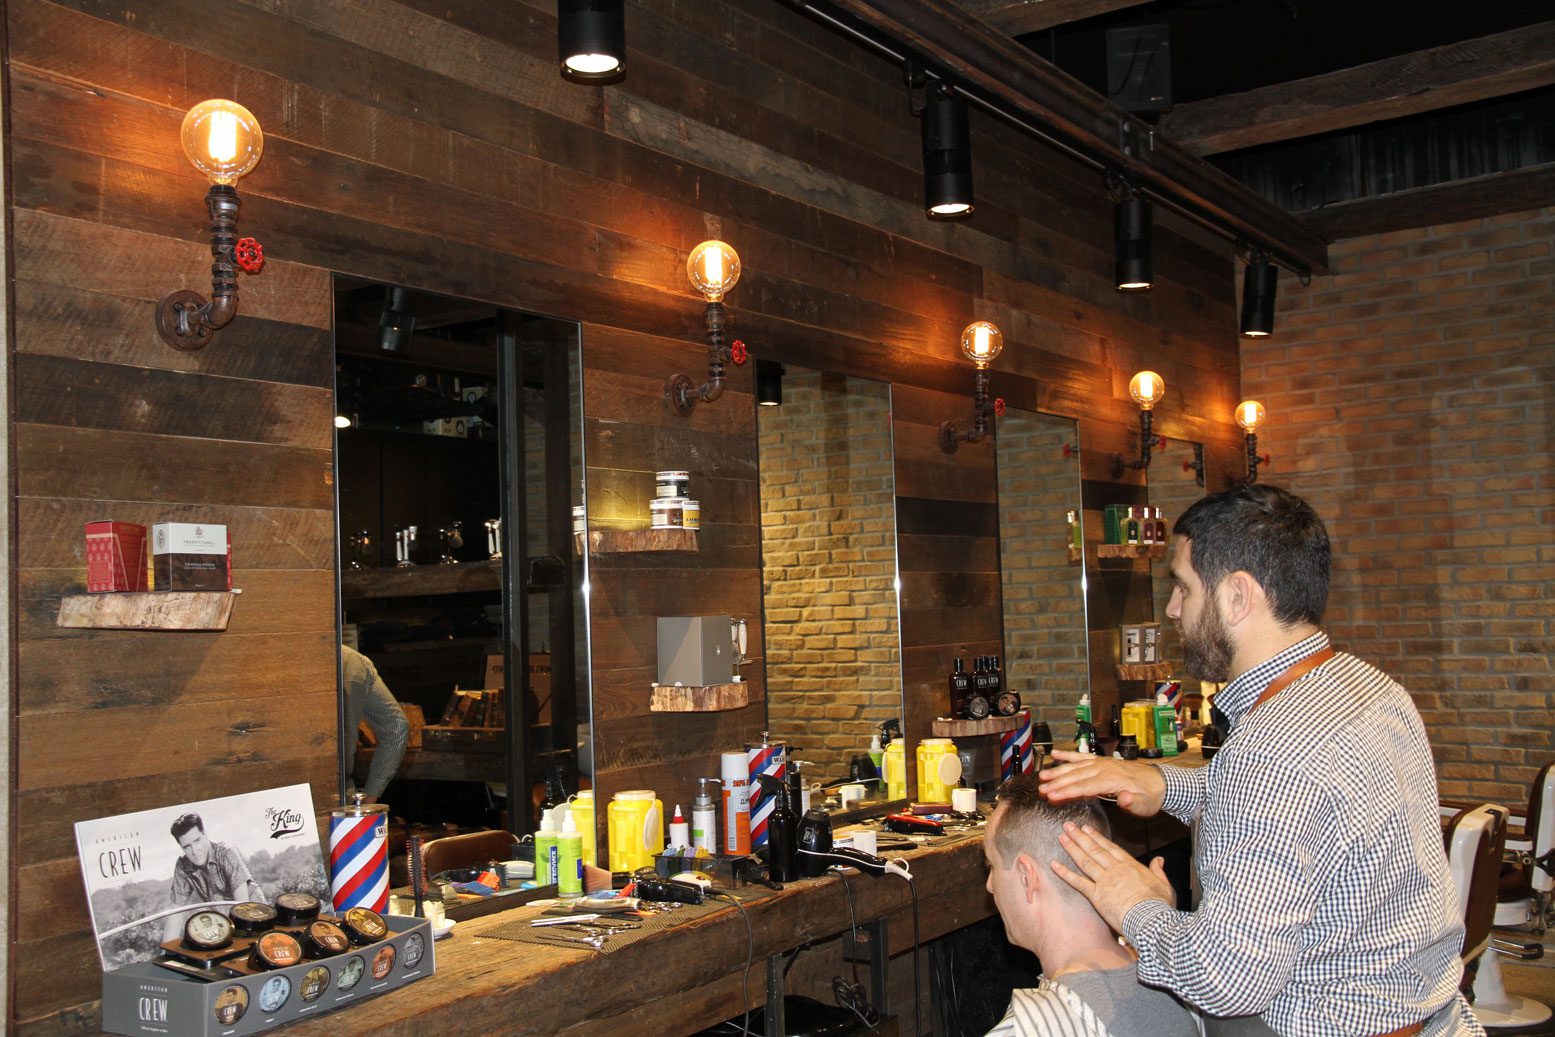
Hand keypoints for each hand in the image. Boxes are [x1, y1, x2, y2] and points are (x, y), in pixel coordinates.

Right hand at [1039, 751, 1166, 816]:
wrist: (1160, 782)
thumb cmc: (1150, 796)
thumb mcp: (1145, 804)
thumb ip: (1132, 802)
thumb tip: (1123, 798)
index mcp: (1113, 779)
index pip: (1085, 785)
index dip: (1067, 791)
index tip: (1052, 796)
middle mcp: (1105, 768)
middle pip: (1077, 775)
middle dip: (1057, 782)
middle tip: (1042, 789)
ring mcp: (1103, 763)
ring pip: (1076, 766)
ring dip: (1058, 771)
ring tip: (1043, 776)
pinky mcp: (1102, 762)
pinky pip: (1082, 757)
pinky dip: (1068, 755)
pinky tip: (1055, 754)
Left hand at [1051, 822, 1174, 931]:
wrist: (1151, 919)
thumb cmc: (1159, 906)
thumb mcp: (1165, 885)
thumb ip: (1159, 871)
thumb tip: (1159, 860)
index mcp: (1131, 866)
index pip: (1110, 848)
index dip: (1097, 837)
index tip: (1087, 829)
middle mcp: (1115, 869)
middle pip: (1094, 849)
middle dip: (1080, 836)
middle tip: (1068, 826)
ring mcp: (1104, 881)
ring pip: (1085, 860)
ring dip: (1071, 847)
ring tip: (1061, 836)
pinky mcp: (1096, 895)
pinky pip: (1077, 882)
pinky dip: (1065, 872)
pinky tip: (1054, 864)